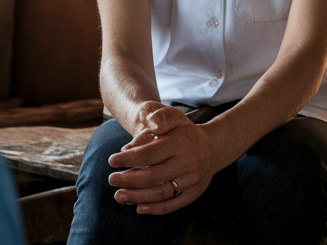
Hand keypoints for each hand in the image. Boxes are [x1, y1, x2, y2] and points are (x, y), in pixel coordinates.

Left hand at [107, 104, 221, 214]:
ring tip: (119, 196)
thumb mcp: (174, 118)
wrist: (214, 147)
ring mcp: (191, 180)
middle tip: (111, 180)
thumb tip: (131, 145)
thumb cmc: (186, 132)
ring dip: (137, 197)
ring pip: (161, 193)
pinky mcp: (194, 193)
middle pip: (153, 176)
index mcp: (180, 143)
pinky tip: (139, 208)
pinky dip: (156, 209)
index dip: (128, 159)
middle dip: (128, 180)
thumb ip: (155, 122)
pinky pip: (174, 205)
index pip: (149, 153)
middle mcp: (187, 163)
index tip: (111, 161)